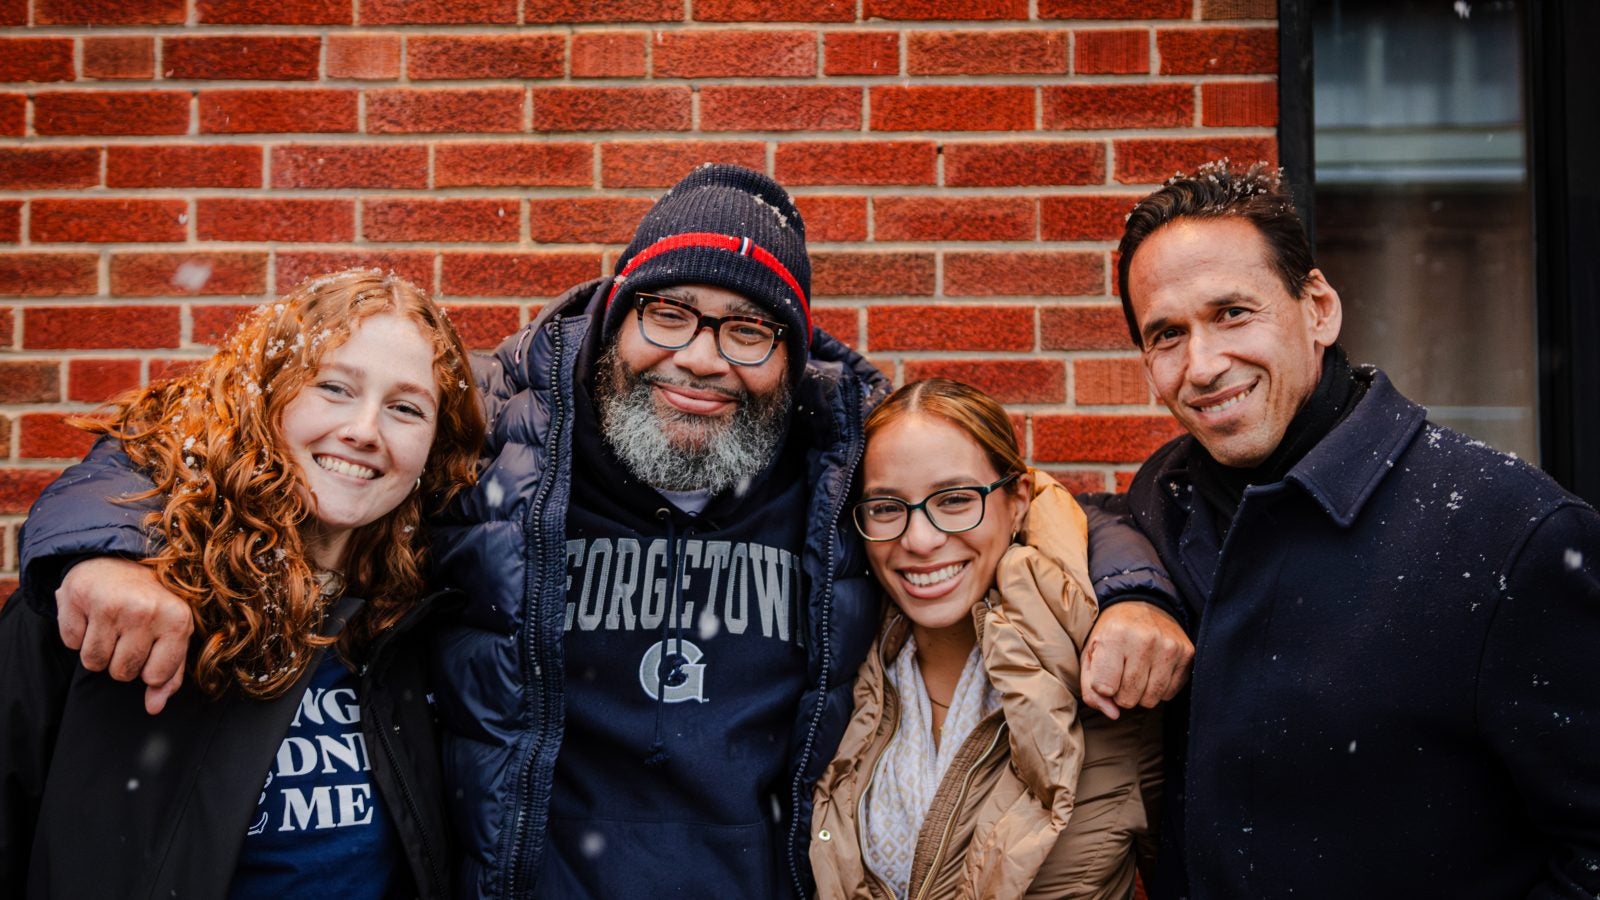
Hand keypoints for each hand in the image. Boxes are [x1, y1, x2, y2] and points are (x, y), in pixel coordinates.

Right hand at [57, 557, 191, 714]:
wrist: (119, 560)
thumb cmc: (150, 603)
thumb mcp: (172, 633)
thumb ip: (169, 674)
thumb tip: (154, 707)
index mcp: (177, 620)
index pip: (155, 676)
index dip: (148, 670)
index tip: (150, 649)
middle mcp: (145, 611)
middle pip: (121, 673)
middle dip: (121, 661)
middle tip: (127, 634)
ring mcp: (111, 603)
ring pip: (93, 662)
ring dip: (98, 650)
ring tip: (110, 625)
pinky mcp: (78, 597)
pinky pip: (71, 643)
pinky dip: (78, 634)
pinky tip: (91, 615)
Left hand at [1079, 600, 1192, 718]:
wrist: (1142, 604)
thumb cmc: (1111, 634)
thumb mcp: (1090, 654)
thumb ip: (1091, 688)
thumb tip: (1113, 714)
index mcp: (1114, 636)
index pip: (1106, 688)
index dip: (1103, 687)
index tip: (1105, 674)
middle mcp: (1144, 640)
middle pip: (1129, 698)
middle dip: (1122, 693)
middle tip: (1122, 673)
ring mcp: (1169, 647)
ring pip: (1151, 699)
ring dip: (1141, 693)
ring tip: (1137, 672)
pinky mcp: (1187, 653)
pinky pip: (1169, 693)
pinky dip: (1159, 688)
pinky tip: (1153, 669)